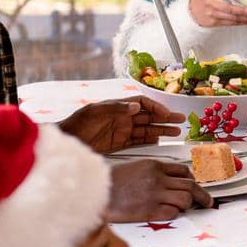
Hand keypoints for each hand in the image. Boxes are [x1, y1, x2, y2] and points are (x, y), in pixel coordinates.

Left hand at [62, 99, 184, 153]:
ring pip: (146, 129)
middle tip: (180, 120)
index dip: (155, 107)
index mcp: (117, 106)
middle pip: (148, 116)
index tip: (166, 113)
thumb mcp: (94, 112)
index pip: (142, 103)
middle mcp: (122, 117)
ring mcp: (121, 130)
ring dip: (161, 130)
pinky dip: (150, 140)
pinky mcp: (119, 143)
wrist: (65, 142)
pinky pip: (138, 140)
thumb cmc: (76, 124)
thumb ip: (115, 108)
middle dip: (164, 118)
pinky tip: (160, 140)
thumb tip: (136, 106)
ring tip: (176, 132)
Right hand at [105, 160, 211, 221]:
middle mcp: (158, 178)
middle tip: (208, 202)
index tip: (194, 186)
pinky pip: (173, 212)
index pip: (183, 171)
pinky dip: (175, 214)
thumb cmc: (110, 183)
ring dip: (188, 205)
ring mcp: (155, 194)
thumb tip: (169, 183)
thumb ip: (153, 174)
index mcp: (154, 165)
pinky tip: (170, 214)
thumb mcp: (134, 169)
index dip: (192, 180)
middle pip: (191, 185)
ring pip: (186, 198)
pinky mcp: (150, 209)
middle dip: (203, 195)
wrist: (95, 192)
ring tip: (185, 209)